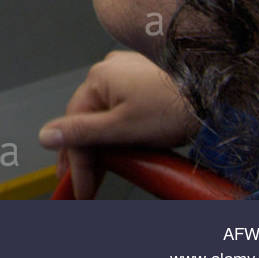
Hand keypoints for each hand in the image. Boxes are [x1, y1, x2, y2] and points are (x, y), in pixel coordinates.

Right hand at [39, 50, 199, 198]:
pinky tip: (122, 143)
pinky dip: (117, 125)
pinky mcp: (143, 78)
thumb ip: (82, 133)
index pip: (75, 125)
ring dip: (102, 141)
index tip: (80, 188)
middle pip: (88, 118)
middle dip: (86, 153)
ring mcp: (127, 71)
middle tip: (85, 183)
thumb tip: (45, 135)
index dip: (76, 161)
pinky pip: (120, 105)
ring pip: (104, 112)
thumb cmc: (172, 110)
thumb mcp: (122, 129)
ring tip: (104, 168)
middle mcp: (108, 69)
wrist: (214, 97)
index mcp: (97, 78)